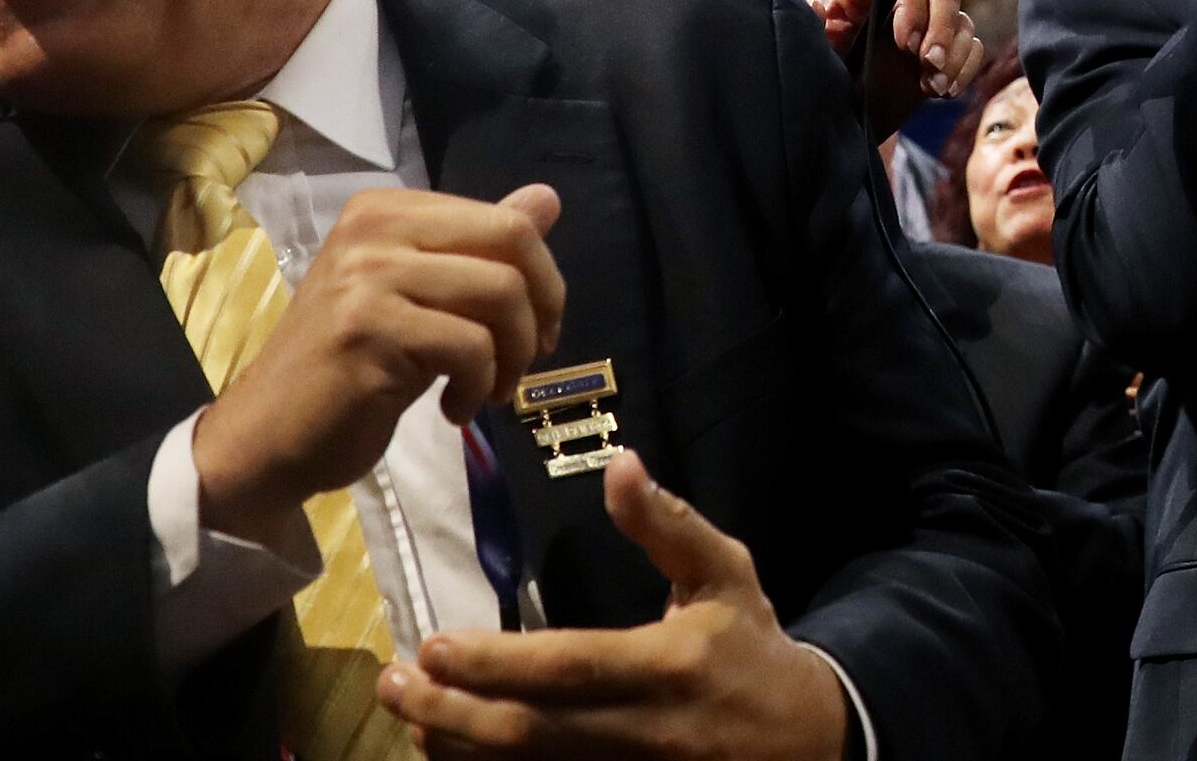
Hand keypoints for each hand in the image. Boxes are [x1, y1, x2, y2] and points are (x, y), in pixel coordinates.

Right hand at [193, 185, 564, 549]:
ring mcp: (366, 276)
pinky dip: (480, 387)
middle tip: (530, 357)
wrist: (267, 436)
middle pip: (512, 241)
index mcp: (385, 210)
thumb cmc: (350, 368)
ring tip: (489, 390)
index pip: (505, 219)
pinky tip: (455, 409)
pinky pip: (472, 346)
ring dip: (514, 356)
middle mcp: (372, 228)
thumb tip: (548, 197)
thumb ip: (479, 248)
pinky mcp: (367, 329)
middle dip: (543, 307)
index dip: (542, 277)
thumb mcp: (422, 299)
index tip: (535, 327)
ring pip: (501, 293)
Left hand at [381, 449, 847, 760]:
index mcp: (668, 664)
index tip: (432, 645)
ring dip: (457, 746)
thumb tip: (621, 465)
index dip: (494, 663)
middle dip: (451, 710)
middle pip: (529, 730)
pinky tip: (450, 747)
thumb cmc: (751, 649)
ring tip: (409, 713)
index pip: (567, 666)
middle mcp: (643, 728)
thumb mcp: (725, 574)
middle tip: (394, 683)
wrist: (802, 740)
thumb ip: (669, 525)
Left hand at [819, 0, 972, 142]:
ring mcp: (929, 25)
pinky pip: (972, 48)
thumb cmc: (824, 70)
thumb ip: (812, 28)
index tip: (906, 44)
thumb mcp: (812, 49)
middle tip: (930, 64)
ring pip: (962, 20)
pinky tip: (944, 91)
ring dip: (954, 55)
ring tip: (934, 85)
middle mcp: (905, 2)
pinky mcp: (946, 50)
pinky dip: (965, 68)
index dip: (912, 6)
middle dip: (942, 29)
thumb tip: (814, 6)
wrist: (842, 105)